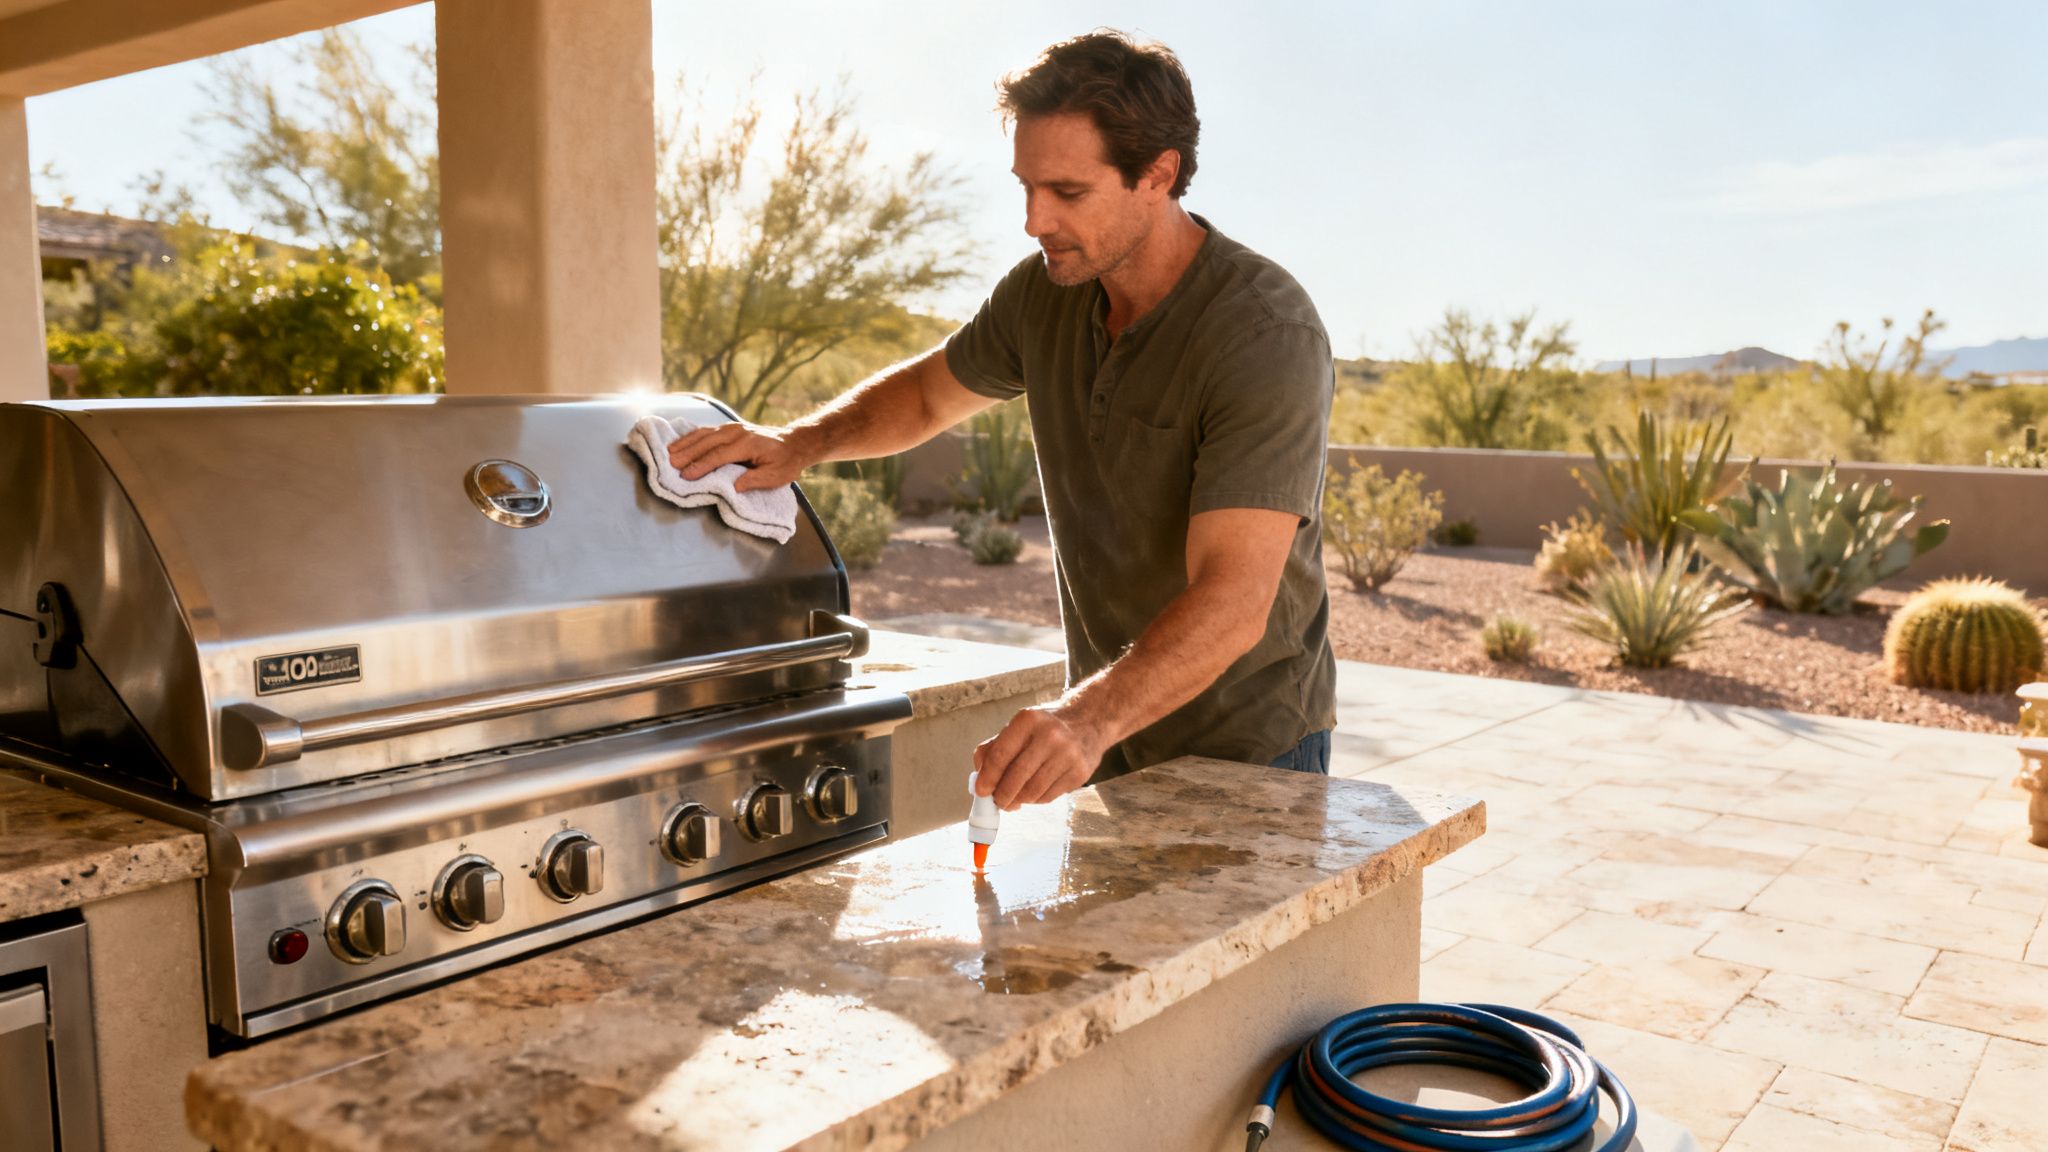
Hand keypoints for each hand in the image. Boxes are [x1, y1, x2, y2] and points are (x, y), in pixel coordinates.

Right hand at [666, 421, 812, 491]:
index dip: (702, 466)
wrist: (794, 442)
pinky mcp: (729, 428)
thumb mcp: (776, 476)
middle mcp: (737, 433)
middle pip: (707, 443)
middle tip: (670, 464)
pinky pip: (706, 431)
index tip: (686, 475)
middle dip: (687, 453)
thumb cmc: (785, 462)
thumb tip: (735, 487)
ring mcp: (732, 428)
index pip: (719, 456)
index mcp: (748, 444)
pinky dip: (691, 436)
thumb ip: (755, 480)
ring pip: (703, 434)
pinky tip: (680, 442)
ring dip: (685, 443)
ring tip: (669, 453)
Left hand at [973, 704, 1106, 809]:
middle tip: (997, 802)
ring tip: (1014, 798)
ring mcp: (1068, 755)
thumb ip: (994, 749)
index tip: (981, 792)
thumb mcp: (1019, 727)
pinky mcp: (1080, 773)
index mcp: (1028, 720)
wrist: (1089, 722)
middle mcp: (1050, 735)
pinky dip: (1035, 800)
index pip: (1000, 755)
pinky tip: (1034, 792)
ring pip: (1032, 791)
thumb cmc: (1045, 728)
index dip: (987, 778)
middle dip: (1001, 795)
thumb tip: (979, 781)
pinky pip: (1048, 797)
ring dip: (1018, 800)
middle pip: (1016, 776)